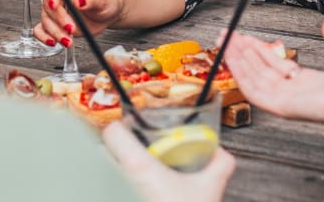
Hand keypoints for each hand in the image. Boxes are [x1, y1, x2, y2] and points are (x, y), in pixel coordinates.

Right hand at [33, 0, 121, 47]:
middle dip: (58, 19)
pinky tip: (53, 42)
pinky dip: (44, 37)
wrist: (106, 15)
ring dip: (55, 32)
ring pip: (45, 20)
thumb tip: (79, 1)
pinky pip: (41, 30)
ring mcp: (55, 12)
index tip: (55, 4)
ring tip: (69, 41)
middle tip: (71, 28)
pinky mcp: (54, 25)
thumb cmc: (104, 2)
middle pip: (48, 6)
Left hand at [102, 121, 235, 201]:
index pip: (112, 133)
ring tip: (136, 180)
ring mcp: (115, 193)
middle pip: (103, 154)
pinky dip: (118, 190)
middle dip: (117, 154)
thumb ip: (220, 165)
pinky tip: (138, 194)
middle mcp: (119, 181)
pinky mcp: (113, 198)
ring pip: (103, 176)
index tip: (132, 130)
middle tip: (136, 156)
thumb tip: (220, 152)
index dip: (121, 128)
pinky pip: (109, 191)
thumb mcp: (209, 191)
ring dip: (115, 175)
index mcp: (138, 167)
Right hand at [223, 20, 323, 130]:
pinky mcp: (284, 108)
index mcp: (311, 83)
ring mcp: (289, 101)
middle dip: (242, 53)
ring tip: (226, 42)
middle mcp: (297, 93)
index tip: (245, 37)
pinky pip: (256, 91)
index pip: (276, 67)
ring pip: (255, 79)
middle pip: (261, 71)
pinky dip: (241, 74)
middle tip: (227, 36)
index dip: (259, 51)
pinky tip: (232, 58)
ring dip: (238, 60)